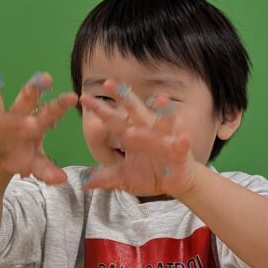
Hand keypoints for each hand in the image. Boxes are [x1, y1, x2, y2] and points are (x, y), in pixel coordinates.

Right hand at [0, 68, 76, 183]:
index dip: (60, 105)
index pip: (50, 113)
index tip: (73, 96)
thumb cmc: (22, 156)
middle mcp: (16, 117)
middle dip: (34, 89)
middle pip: (26, 100)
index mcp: (35, 125)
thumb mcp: (35, 164)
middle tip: (44, 77)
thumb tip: (61, 180)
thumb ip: (47, 171)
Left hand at [78, 80, 199, 196]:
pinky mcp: (180, 152)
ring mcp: (165, 140)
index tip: (84, 97)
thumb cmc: (149, 174)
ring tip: (162, 99)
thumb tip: (83, 182)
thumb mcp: (124, 178)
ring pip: (163, 122)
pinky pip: (181, 145)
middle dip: (125, 97)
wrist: (175, 183)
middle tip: (109, 84)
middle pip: (135, 111)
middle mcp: (147, 132)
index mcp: (131, 136)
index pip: (113, 120)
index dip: (100, 109)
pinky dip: (183, 142)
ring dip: (164, 111)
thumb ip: (105, 177)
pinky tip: (184, 137)